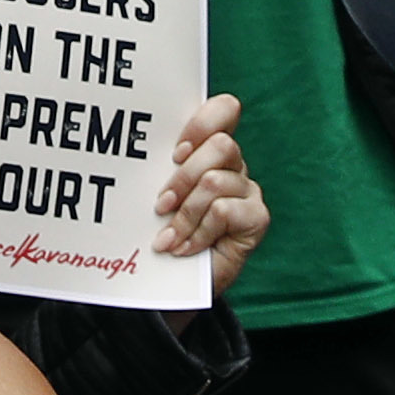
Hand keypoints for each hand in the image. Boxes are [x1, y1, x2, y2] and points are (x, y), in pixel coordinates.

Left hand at [149, 92, 264, 268]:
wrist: (177, 284)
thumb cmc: (163, 231)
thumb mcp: (157, 194)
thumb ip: (159, 168)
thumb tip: (136, 149)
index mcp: (210, 149)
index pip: (224, 110)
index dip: (203, 122)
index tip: (176, 152)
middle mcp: (234, 165)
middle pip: (221, 145)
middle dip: (183, 177)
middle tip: (161, 205)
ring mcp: (248, 190)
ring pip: (216, 181)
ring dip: (185, 213)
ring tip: (167, 237)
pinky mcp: (257, 218)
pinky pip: (224, 211)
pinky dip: (198, 233)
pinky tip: (184, 249)